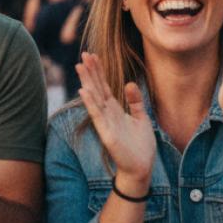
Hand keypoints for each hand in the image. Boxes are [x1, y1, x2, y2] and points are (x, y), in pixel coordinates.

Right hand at [76, 52, 154, 185]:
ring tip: (80, 65)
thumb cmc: (141, 146)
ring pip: (94, 97)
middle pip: (96, 88)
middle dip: (90, 71)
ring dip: (86, 81)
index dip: (98, 71)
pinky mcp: (106, 133)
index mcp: (115, 109)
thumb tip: (129, 82)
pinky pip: (97, 115)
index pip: (104, 86)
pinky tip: (84, 90)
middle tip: (84, 53)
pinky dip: (90, 102)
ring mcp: (105, 122)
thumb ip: (135, 101)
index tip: (93, 55)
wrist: (141, 168)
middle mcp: (107, 113)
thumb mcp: (141, 118)